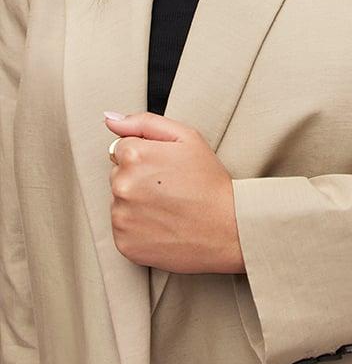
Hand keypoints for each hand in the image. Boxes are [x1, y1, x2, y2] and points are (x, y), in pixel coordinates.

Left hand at [104, 111, 245, 273]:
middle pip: (118, 175)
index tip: (167, 168)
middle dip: (139, 179)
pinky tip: (163, 226)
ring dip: (137, 204)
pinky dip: (138, 228)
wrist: (230, 228)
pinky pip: (123, 229)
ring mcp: (122, 217)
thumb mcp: (187, 137)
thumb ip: (144, 123)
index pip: (122, 149)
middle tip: (171, 188)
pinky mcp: (124, 243)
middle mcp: (122, 185)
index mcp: (134, 155)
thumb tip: (110, 119)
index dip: (147, 157)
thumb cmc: (210, 182)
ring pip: (120, 202)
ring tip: (169, 208)